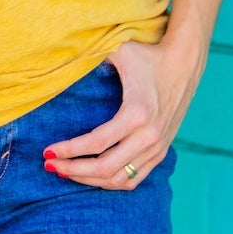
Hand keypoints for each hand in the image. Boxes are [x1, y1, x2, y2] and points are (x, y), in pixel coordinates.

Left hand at [42, 36, 204, 190]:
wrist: (185, 64)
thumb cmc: (149, 55)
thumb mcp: (122, 50)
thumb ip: (94, 52)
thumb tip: (65, 53)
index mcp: (136, 113)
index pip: (96, 143)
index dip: (69, 150)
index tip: (47, 151)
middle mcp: (148, 135)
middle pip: (105, 167)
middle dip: (73, 169)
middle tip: (50, 164)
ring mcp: (156, 147)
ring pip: (118, 179)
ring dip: (89, 179)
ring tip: (65, 171)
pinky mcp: (161, 152)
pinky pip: (134, 179)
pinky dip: (110, 183)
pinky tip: (91, 176)